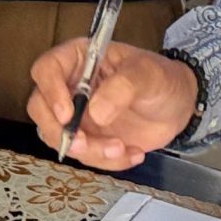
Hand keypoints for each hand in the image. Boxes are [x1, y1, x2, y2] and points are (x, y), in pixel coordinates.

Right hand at [27, 40, 196, 167]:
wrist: (179, 106)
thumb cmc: (161, 79)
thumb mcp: (148, 75)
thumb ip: (123, 87)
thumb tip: (96, 112)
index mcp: (79, 59)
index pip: (47, 69)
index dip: (50, 91)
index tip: (68, 114)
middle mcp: (71, 86)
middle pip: (41, 108)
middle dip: (61, 131)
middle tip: (86, 143)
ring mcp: (77, 114)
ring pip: (60, 138)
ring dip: (89, 151)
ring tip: (122, 149)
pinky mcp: (88, 138)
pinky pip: (84, 156)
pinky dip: (106, 161)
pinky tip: (132, 153)